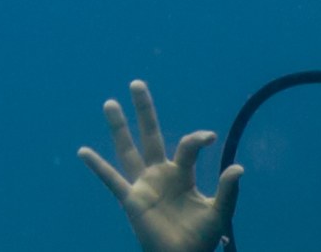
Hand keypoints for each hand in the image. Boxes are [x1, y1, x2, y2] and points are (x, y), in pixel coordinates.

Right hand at [80, 80, 240, 251]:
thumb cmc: (201, 238)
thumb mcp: (220, 212)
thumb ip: (228, 190)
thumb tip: (238, 167)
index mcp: (183, 174)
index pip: (188, 146)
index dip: (197, 139)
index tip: (209, 137)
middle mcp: (161, 174)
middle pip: (150, 135)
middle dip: (144, 110)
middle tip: (137, 83)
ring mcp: (144, 185)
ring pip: (127, 150)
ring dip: (119, 127)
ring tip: (109, 103)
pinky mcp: (132, 200)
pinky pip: (111, 180)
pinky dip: (97, 167)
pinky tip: (83, 151)